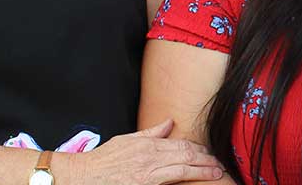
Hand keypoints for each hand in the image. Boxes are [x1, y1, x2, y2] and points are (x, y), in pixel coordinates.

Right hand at [59, 119, 224, 184]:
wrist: (83, 177)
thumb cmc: (103, 160)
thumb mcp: (127, 140)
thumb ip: (151, 133)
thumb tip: (170, 122)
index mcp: (148, 145)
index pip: (181, 145)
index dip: (198, 149)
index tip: (208, 152)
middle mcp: (150, 158)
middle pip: (186, 156)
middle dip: (205, 160)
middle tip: (218, 163)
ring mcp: (148, 174)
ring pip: (182, 170)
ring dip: (202, 171)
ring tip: (215, 172)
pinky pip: (169, 183)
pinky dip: (184, 181)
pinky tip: (194, 181)